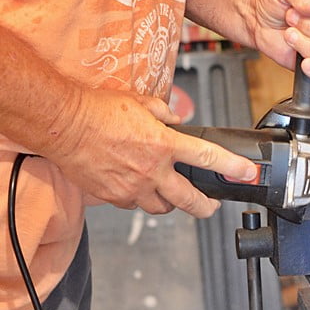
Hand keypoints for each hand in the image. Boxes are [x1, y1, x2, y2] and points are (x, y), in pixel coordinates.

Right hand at [51, 87, 257, 216]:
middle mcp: (151, 170)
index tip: (247, 173)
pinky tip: (138, 188)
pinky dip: (140, 199)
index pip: (208, 157)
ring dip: (170, 203)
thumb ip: (164, 114)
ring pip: (161, 207)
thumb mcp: (141, 102)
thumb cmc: (97, 110)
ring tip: (172, 195)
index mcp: (163, 144)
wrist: (62, 124)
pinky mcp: (112, 196)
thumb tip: (175, 121)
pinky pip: (134, 204)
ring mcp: (132, 187)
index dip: (233, 167)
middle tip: (212, 205)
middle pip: (190, 200)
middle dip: (206, 206)